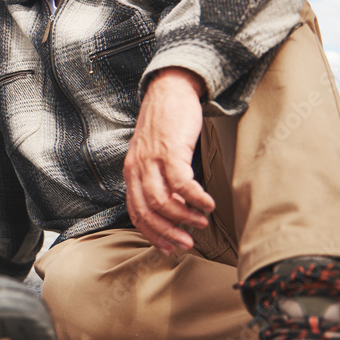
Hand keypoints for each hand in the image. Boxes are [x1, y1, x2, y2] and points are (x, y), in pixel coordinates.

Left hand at [123, 68, 215, 255]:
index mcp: (131, 172)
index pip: (136, 212)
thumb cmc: (165, 126)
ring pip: (163, 200)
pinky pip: (181, 183)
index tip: (167, 248)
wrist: (169, 91)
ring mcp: (152, 159)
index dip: (151, 233)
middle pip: (148, 211)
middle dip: (168, 233)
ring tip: (201, 222)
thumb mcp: (152, 155)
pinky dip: (195, 198)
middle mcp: (137, 168)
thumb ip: (156, 180)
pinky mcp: (170, 150)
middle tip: (186, 244)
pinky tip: (207, 204)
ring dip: (184, 217)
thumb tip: (173, 209)